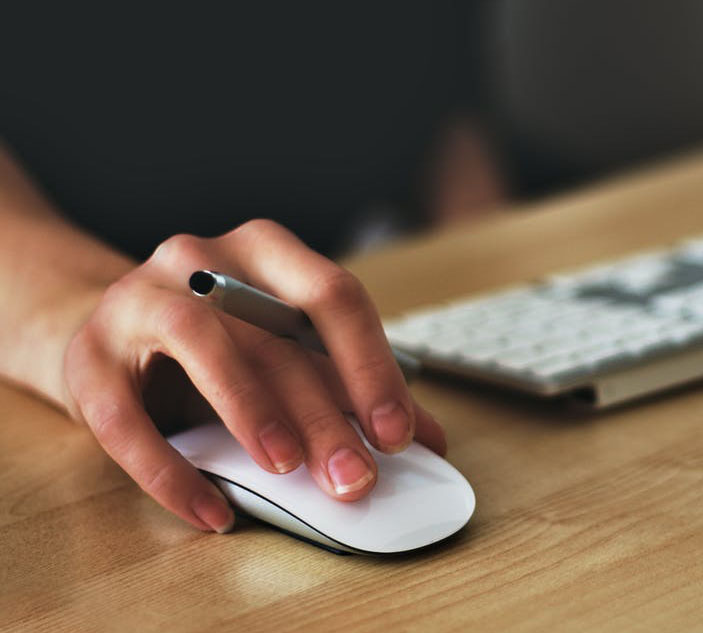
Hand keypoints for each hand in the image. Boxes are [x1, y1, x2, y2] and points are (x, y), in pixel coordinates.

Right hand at [63, 219, 445, 532]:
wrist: (109, 334)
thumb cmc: (218, 344)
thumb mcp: (287, 353)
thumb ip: (351, 388)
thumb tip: (429, 439)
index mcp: (266, 252)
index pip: (333, 296)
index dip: (370, 366)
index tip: (398, 433)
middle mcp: (201, 259)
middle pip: (274, 333)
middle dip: (323, 413)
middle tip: (354, 476)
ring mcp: (137, 300)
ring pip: (200, 343)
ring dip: (251, 409)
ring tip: (286, 468)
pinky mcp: (87, 357)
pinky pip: (124, 418)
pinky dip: (171, 471)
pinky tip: (212, 511)